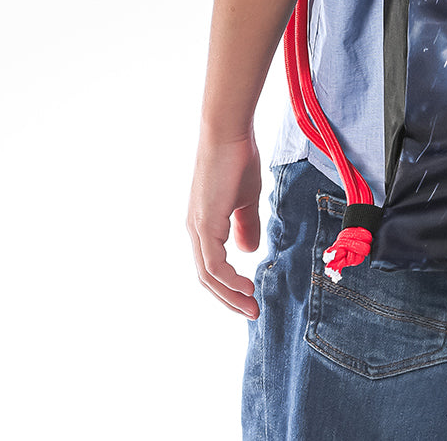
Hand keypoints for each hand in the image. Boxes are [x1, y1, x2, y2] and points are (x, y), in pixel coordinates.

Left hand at [187, 131, 263, 317]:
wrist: (228, 133)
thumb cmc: (238, 159)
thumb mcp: (246, 198)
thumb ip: (246, 225)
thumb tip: (247, 251)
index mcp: (203, 224)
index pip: (211, 266)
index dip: (229, 286)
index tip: (251, 297)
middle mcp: (194, 229)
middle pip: (206, 277)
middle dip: (229, 299)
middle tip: (252, 312)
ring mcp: (197, 227)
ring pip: (208, 275)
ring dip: (230, 295)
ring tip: (251, 306)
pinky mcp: (204, 223)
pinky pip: (214, 263)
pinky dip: (230, 279)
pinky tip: (246, 285)